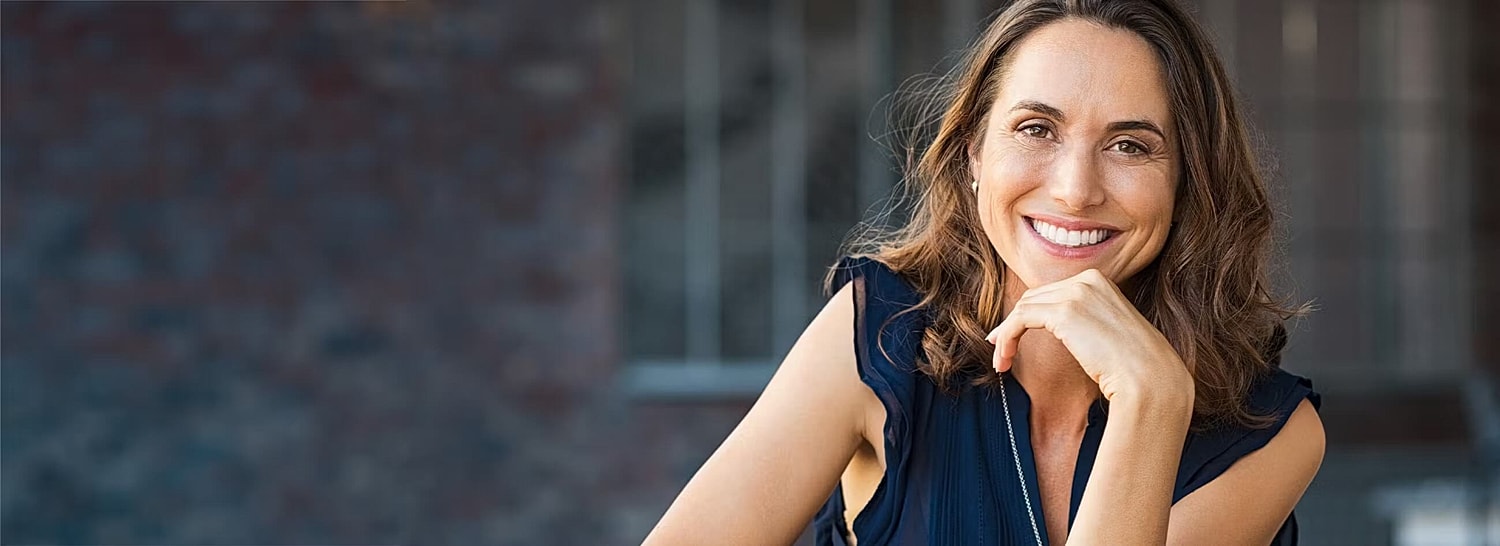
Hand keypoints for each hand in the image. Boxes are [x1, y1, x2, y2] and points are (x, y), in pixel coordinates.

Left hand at [985, 269, 1191, 402]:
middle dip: (1013, 324)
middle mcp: (1087, 280)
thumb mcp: (1107, 331)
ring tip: (1001, 362)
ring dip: (1006, 336)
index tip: (1012, 337)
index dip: (1027, 315)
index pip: (1051, 293)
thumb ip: (1084, 321)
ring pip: (1023, 308)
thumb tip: (1057, 327)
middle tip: (1001, 351)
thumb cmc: (1133, 365)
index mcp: (1099, 281)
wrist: (1149, 379)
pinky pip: (1020, 320)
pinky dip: (1006, 338)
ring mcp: (1076, 293)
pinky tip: (1003, 359)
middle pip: (1034, 298)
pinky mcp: (1064, 312)